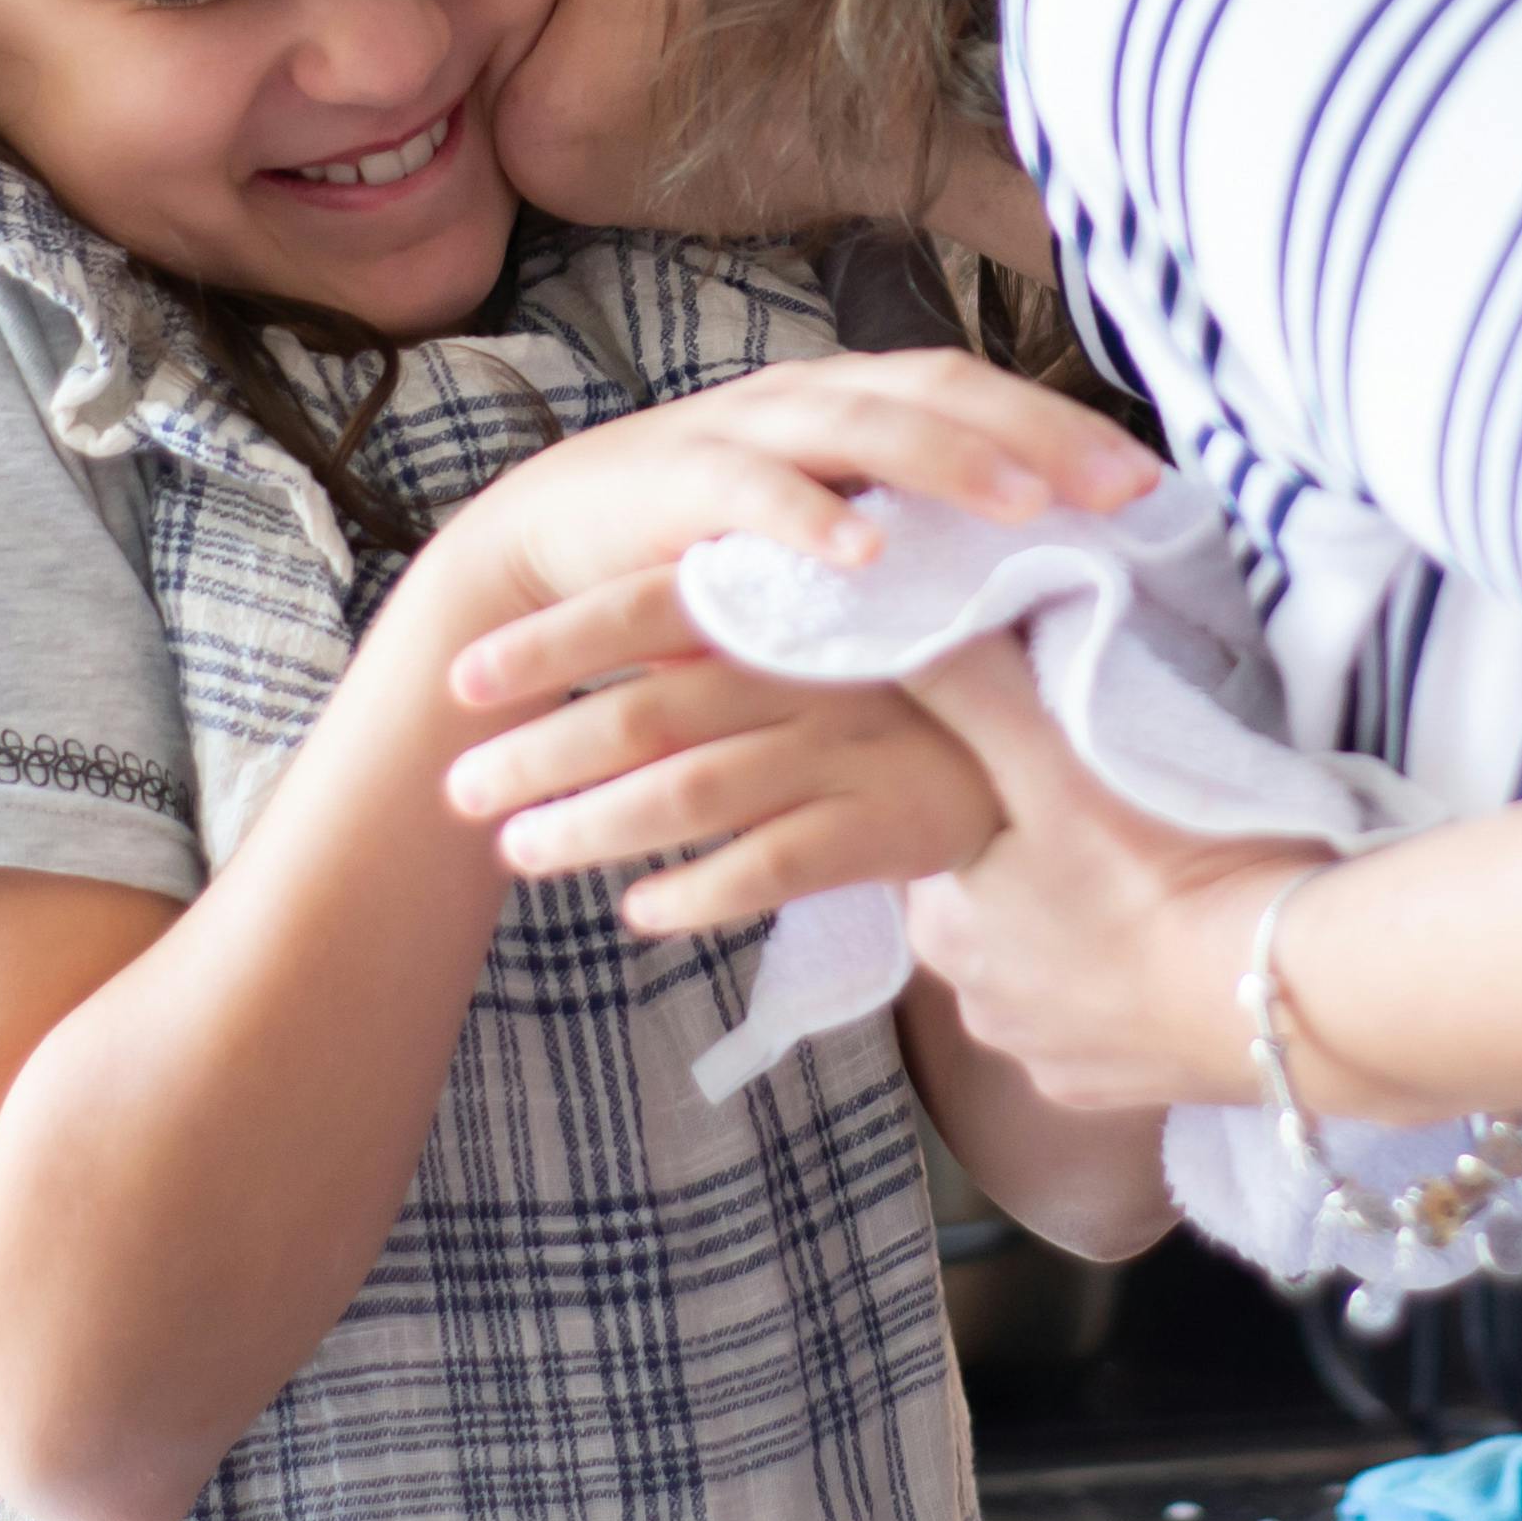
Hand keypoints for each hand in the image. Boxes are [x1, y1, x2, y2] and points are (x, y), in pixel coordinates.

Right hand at [413, 351, 1159, 642]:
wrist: (544, 560)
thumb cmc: (709, 561)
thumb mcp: (827, 545)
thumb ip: (915, 548)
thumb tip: (1052, 588)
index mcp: (856, 404)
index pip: (979, 391)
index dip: (1064, 426)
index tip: (1153, 486)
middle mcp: (809, 398)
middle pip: (941, 389)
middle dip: (1038, 434)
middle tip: (1124, 489)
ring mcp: (740, 429)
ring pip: (861, 424)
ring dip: (948, 463)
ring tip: (1023, 507)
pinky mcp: (670, 482)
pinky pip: (748, 489)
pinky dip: (808, 518)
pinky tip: (863, 555)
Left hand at [444, 616, 1004, 935]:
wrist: (1063, 733)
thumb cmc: (915, 680)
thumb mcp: (829, 628)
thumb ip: (732, 631)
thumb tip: (600, 646)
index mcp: (784, 607)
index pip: (645, 609)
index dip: (551, 645)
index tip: (461, 679)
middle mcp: (807, 672)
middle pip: (647, 713)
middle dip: (540, 753)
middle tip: (458, 789)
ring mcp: (848, 749)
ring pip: (696, 791)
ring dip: (593, 827)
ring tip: (516, 852)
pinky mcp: (888, 825)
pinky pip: (776, 863)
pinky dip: (699, 890)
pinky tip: (638, 912)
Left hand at [888, 641, 1334, 1113]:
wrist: (1285, 999)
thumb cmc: (1158, 875)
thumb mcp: (1052, 764)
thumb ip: (972, 694)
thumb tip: (904, 636)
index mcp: (943, 931)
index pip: (934, 852)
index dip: (981, 805)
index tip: (1035, 770)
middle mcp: (979, 1008)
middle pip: (992, 913)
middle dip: (1033, 870)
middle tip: (1104, 816)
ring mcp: (1051, 1060)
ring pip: (1052, 971)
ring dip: (1086, 932)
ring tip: (1152, 880)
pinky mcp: (1121, 1096)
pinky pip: (1111, 1025)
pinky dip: (1135, 988)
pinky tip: (1178, 950)